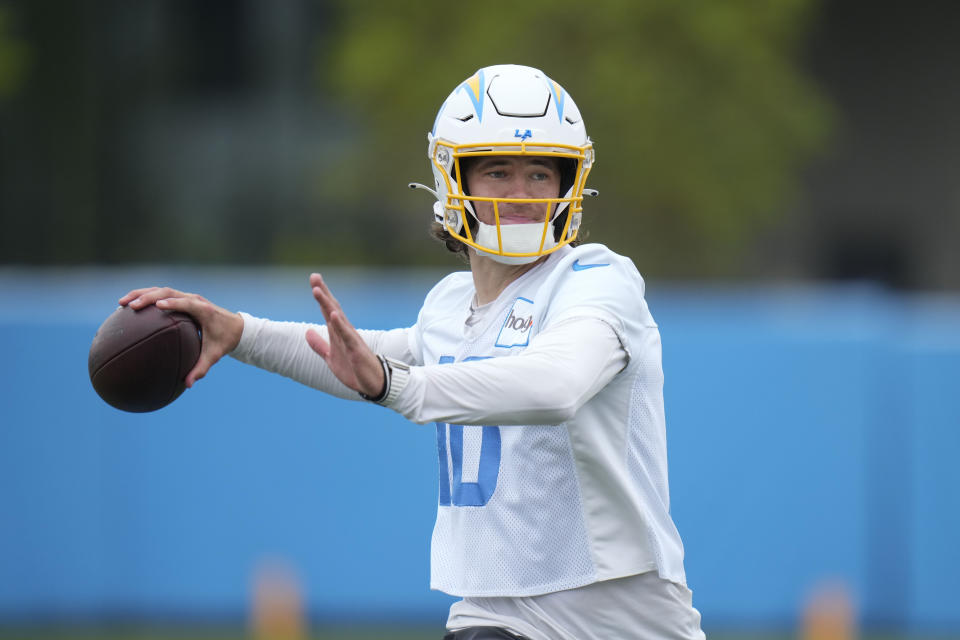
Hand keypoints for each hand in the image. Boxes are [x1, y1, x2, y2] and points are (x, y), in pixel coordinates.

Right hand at [118, 287, 243, 386]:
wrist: (235, 327)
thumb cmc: (223, 342)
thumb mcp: (214, 356)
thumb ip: (201, 369)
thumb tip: (187, 385)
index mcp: (204, 311)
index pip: (187, 303)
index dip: (174, 303)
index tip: (158, 306)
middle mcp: (195, 300)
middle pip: (169, 292)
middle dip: (149, 297)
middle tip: (131, 306)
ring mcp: (187, 297)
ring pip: (162, 290)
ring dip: (142, 294)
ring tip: (122, 303)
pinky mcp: (182, 299)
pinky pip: (162, 295)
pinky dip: (146, 297)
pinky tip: (129, 306)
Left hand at [304, 273, 384, 397]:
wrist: (372, 384)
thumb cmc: (354, 369)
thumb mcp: (330, 357)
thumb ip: (318, 344)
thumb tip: (306, 331)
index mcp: (338, 333)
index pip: (328, 310)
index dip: (321, 296)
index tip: (314, 280)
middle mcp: (345, 332)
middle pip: (332, 308)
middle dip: (323, 292)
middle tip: (314, 276)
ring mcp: (351, 339)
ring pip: (337, 318)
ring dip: (327, 304)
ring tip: (317, 290)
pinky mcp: (356, 349)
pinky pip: (347, 335)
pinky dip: (340, 325)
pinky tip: (333, 314)